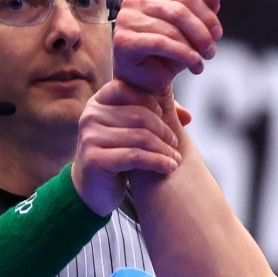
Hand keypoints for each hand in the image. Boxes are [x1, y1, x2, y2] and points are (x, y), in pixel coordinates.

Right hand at [73, 79, 181, 215]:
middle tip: (176, 145)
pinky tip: (169, 167)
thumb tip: (188, 116)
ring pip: (140, 137)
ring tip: (175, 159)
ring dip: (164, 150)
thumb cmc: (119, 154)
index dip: (150, 102)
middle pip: (139, 115)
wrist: (96, 188)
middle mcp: (90, 116)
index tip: (163, 117)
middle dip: (164, 131)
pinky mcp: (94, 159)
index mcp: (98, 102)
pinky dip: (158, 162)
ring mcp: (89, 137)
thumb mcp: (134, 130)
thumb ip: (158, 115)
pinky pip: (135, 156)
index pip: (126, 89)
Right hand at [113, 0, 221, 94]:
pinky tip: (194, 65)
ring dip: (193, 49)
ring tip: (200, 63)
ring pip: (172, 29)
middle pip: (180, 11)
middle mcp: (135, 2)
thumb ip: (202, 9)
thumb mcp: (190, 31)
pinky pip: (160, 44)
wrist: (147, 82)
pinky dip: (183, 54)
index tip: (217, 35)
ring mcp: (126, 20)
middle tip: (211, 52)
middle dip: (202, 33)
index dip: (208, 16)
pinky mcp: (123, 40)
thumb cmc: (168, 55)